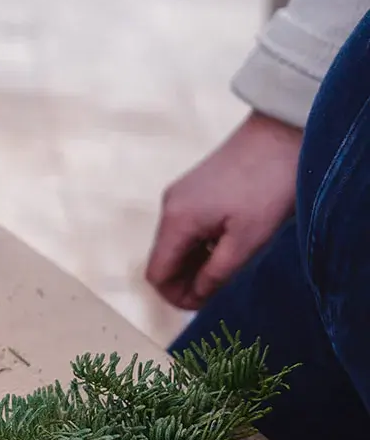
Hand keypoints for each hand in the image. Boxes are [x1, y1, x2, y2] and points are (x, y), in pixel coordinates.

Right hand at [146, 111, 302, 309]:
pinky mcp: (194, 187)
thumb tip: (197, 296)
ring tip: (233, 267)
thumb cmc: (268, 185)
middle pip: (164, 259)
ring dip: (197, 263)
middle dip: (188, 281)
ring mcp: (180, 194)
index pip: (157, 273)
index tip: (206, 305)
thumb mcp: (247, 239)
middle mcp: (169, 206)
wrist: (282, 133)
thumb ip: (217, 273)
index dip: (177, 296)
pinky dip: (202, 244)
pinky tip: (232, 242)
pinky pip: (187, 226)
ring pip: (177, 243)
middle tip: (223, 290)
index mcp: (176, 220)